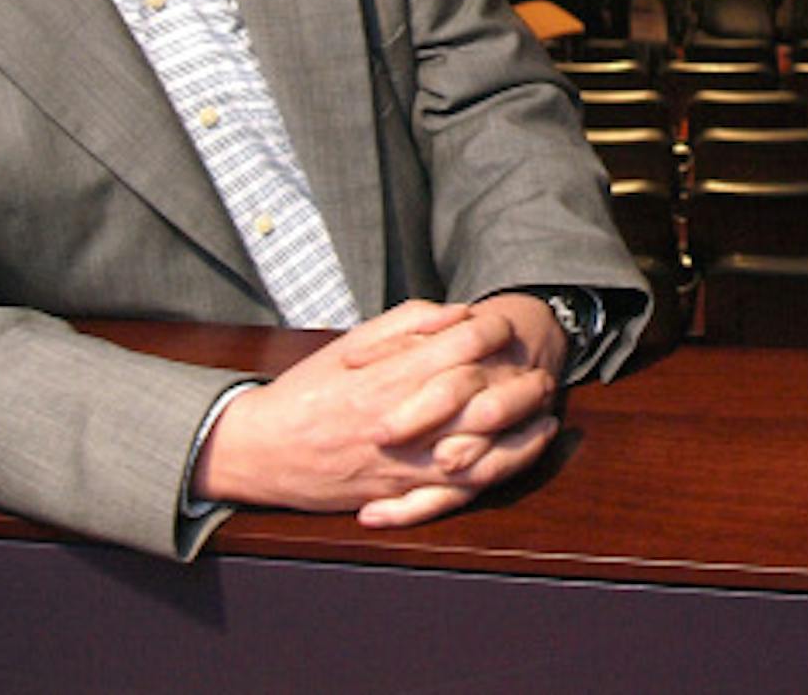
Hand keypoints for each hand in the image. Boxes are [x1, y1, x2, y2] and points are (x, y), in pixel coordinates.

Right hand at [193, 298, 559, 527]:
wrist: (261, 450)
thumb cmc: (308, 390)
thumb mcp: (351, 342)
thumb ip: (405, 324)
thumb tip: (457, 313)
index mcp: (390, 375)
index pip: (461, 348)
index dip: (494, 335)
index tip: (509, 330)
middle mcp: (403, 420)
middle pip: (481, 400)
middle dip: (520, 387)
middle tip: (543, 376)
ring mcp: (402, 462)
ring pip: (480, 451)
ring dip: (520, 435)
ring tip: (545, 419)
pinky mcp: (399, 493)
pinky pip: (457, 490)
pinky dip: (494, 474)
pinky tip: (516, 457)